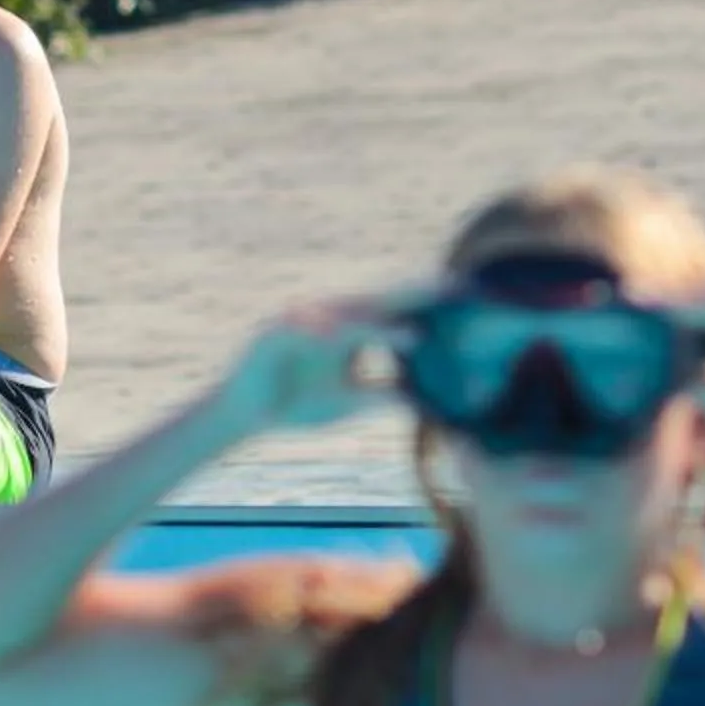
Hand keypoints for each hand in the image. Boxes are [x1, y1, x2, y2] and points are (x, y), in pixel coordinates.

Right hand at [211, 293, 422, 436]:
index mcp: (348, 337)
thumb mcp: (346, 403)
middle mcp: (328, 325)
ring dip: (368, 321)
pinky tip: (335, 333)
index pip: (390, 316)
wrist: (246, 416)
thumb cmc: (295, 406)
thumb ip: (378, 394)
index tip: (459, 299)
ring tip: (401, 325)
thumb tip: (419, 399)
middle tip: (443, 289)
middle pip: (371, 306)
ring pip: (338, 318)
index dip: (421, 307)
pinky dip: (315, 330)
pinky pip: (295, 329)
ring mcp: (300, 327)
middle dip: (406, 298)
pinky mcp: (270, 335)